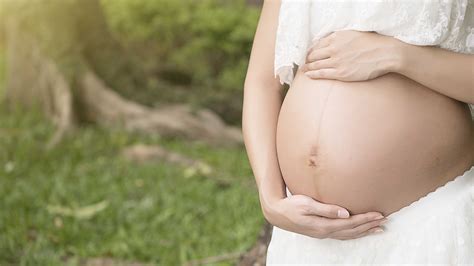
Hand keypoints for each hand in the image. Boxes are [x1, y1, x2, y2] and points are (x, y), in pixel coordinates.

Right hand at [263, 194, 386, 239]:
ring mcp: (323, 233)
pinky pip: (342, 235)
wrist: (277, 213)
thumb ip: (326, 208)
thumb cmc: (291, 205)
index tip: (379, 214)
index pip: (350, 223)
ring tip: (378, 228)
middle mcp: (325, 232)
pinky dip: (354, 233)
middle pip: (352, 230)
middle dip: (369, 225)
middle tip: (385, 220)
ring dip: (364, 231)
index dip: (366, 219)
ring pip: (349, 235)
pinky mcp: (320, 231)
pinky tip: (358, 231)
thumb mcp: (307, 204)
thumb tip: (345, 213)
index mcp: (324, 225)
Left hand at [301, 30, 399, 81]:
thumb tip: (333, 40)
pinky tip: (308, 75)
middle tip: (304, 62)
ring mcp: (337, 61)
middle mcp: (335, 48)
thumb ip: (342, 37)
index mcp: (337, 37)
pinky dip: (312, 74)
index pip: (318, 44)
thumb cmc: (373, 43)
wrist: (385, 53)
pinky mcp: (341, 73)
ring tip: (303, 69)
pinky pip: (322, 73)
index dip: (312, 49)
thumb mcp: (355, 33)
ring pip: (316, 64)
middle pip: (314, 54)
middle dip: (308, 59)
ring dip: (307, 67)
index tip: (309, 53)